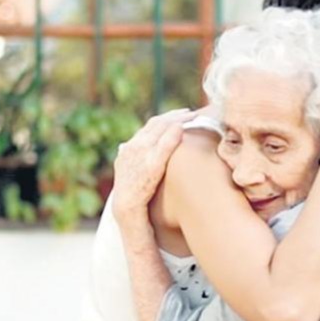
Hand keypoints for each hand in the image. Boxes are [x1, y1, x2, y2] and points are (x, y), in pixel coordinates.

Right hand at [111, 108, 196, 224]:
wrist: (126, 209)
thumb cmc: (134, 193)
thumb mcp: (134, 171)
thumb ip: (140, 158)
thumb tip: (146, 150)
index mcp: (130, 147)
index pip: (151, 125)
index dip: (167, 118)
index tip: (181, 114)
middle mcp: (135, 146)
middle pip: (157, 123)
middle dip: (175, 115)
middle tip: (191, 112)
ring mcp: (141, 154)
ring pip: (161, 129)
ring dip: (177, 120)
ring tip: (193, 115)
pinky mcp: (151, 165)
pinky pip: (163, 145)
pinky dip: (172, 135)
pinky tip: (183, 129)